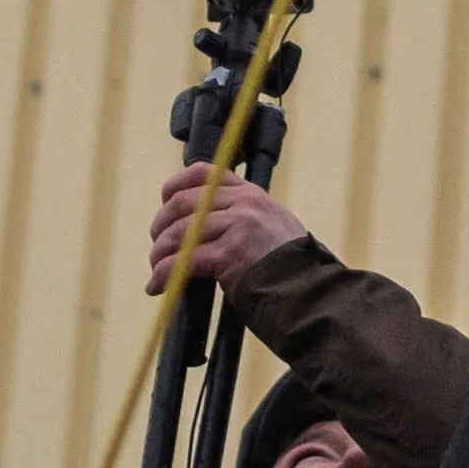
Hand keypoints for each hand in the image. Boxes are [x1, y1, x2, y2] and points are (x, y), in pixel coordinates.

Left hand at [150, 165, 307, 299]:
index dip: (176, 186)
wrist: (311, 294)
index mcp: (252, 195)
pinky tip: (158, 286)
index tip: (165, 204)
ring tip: (156, 270)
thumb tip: (199, 226)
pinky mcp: (231, 254)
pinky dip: (164, 273)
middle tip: (158, 247)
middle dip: (161, 226)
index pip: (205, 173)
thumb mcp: (272, 228)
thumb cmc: (290, 271)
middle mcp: (245, 204)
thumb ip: (242, 219)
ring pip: (179, 232)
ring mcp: (239, 227)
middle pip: (183, 203)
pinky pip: (184, 260)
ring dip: (159, 254)